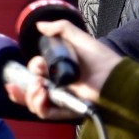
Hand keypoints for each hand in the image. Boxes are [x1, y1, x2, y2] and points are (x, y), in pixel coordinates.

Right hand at [4, 19, 120, 119]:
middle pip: (29, 88)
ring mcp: (60, 97)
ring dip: (30, 96)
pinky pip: (45, 113)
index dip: (33, 67)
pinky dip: (39, 106)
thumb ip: (60, 28)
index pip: (35, 70)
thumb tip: (40, 26)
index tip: (40, 65)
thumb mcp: (79, 38)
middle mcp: (56, 82)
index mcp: (57, 67)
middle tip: (37, 82)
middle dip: (25, 86)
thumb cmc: (99, 57)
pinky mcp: (65, 109)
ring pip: (33, 102)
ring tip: (40, 89)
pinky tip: (42, 98)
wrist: (112, 76)